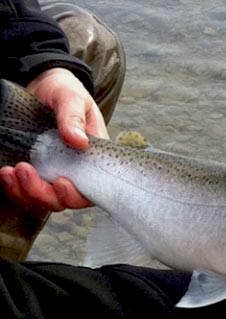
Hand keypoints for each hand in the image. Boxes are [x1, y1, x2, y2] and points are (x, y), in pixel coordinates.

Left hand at [0, 68, 99, 210]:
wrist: (41, 84)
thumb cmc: (64, 90)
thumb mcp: (73, 97)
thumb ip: (74, 117)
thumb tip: (78, 140)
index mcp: (92, 157)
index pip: (91, 190)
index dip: (77, 195)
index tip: (61, 182)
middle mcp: (74, 170)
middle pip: (64, 201)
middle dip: (44, 195)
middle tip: (26, 170)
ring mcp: (53, 172)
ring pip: (43, 200)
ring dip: (26, 192)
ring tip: (12, 170)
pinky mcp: (34, 171)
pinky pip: (25, 192)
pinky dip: (14, 188)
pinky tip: (6, 172)